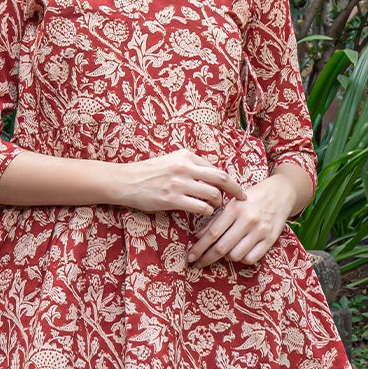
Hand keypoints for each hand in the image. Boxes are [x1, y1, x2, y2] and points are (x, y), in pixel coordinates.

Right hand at [113, 150, 246, 216]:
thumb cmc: (148, 172)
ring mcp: (179, 184)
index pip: (215, 168)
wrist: (125, 181)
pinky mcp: (172, 200)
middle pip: (221, 178)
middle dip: (235, 190)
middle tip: (242, 199)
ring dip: (218, 203)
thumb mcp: (171, 160)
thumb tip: (211, 175)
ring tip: (216, 207)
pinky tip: (205, 213)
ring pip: (213, 194)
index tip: (235, 188)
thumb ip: (190, 165)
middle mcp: (185, 167)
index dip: (229, 180)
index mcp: (186, 156)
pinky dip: (207, 211)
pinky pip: (200, 207)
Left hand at [186, 174, 294, 267]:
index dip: (199, 248)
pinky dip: (242, 259)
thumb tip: (198, 237)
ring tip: (223, 252)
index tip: (190, 256)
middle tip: (197, 263)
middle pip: (222, 247)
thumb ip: (216, 220)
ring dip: (226, 258)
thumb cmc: (251, 199)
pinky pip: (251, 259)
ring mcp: (260, 231)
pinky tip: (239, 253)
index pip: (212, 233)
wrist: (280, 193)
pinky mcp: (270, 239)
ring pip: (235, 255)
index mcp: (235, 209)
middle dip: (206, 258)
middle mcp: (248, 220)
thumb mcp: (232, 203)